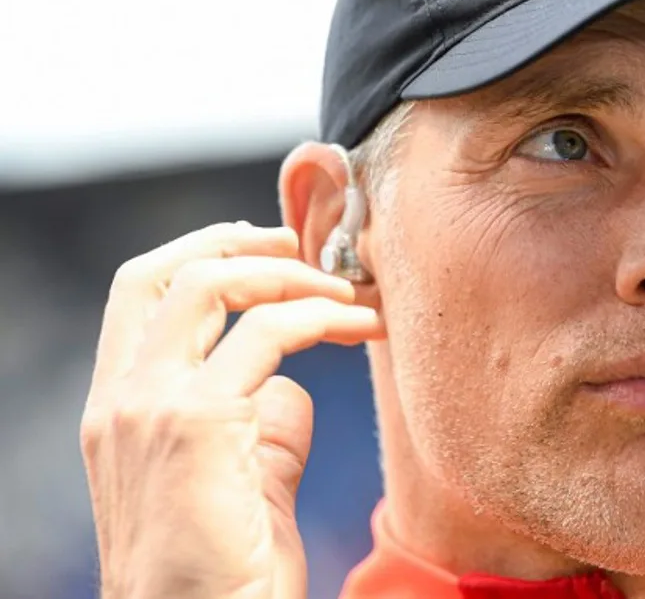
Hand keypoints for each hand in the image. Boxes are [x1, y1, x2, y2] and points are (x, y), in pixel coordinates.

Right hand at [80, 222, 382, 598]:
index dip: (202, 253)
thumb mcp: (240, 486)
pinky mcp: (195, 425)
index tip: (265, 247)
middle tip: (309, 248)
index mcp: (118, 412)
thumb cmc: (226, 578)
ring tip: (350, 293)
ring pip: (209, 285)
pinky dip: (319, 316)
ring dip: (290, 275)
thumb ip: (259, 430)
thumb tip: (292, 387)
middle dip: (241, 243)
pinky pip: (265, 334)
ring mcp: (148, 409)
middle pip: (165, 273)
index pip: (141, 296)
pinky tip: (361, 329)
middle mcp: (120, 402)